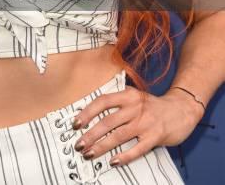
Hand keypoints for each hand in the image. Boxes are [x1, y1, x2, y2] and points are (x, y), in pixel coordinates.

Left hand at [71, 84, 203, 166]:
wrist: (181, 109)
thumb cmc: (153, 106)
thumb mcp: (135, 97)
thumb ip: (118, 104)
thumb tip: (92, 116)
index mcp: (128, 95)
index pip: (102, 102)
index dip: (87, 113)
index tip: (76, 124)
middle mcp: (135, 107)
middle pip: (107, 121)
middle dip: (90, 135)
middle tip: (79, 145)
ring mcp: (146, 122)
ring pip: (118, 136)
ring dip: (102, 146)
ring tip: (90, 154)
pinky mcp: (155, 136)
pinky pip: (137, 149)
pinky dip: (124, 156)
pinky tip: (113, 161)